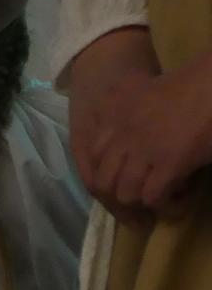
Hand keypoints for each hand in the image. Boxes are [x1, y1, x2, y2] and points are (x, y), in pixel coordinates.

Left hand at [72, 30, 211, 217]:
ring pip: (125, 194)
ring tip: (162, 198)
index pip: (91, 156)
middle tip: (142, 196)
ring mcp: (142, 150)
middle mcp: (120, 135)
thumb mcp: (138, 90)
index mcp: (111, 115)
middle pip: (103, 181)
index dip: (108, 172)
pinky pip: (153, 198)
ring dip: (144, 202)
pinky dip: (166, 205)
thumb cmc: (185, 86)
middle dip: (120, 195)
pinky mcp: (168, 163)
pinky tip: (179, 199)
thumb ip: (122, 109)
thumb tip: (122, 139)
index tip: (127, 177)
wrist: (211, 83)